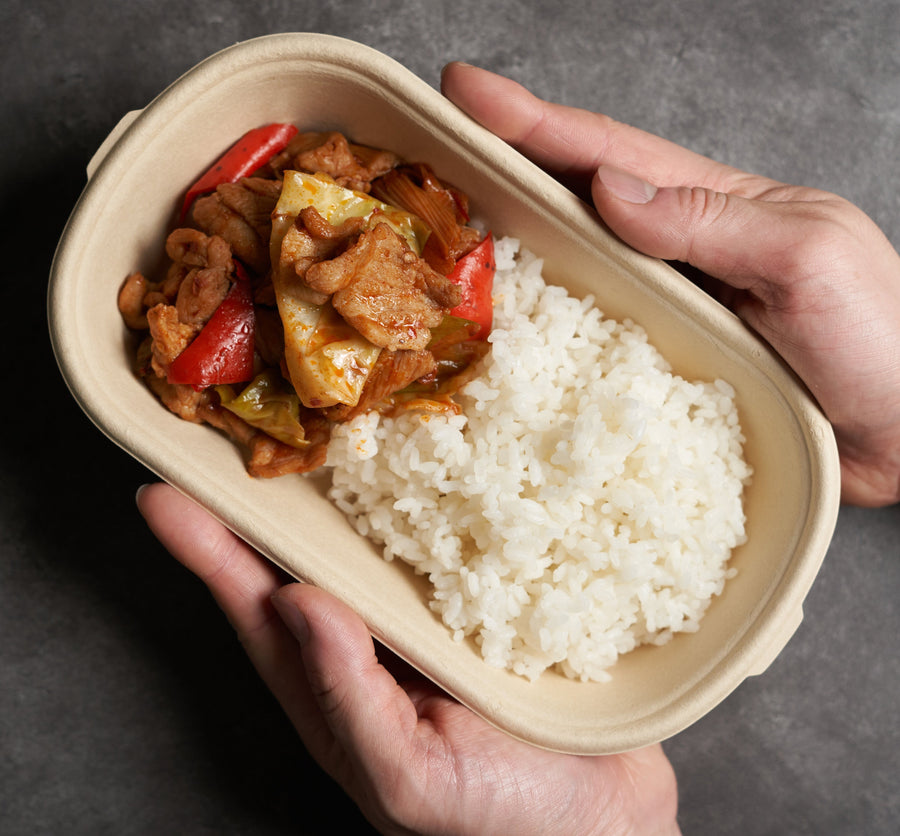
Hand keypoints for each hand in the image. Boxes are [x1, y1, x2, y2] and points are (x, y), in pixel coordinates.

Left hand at [137, 482, 679, 835]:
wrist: (605, 822)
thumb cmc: (505, 820)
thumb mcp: (412, 780)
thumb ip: (349, 700)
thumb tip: (296, 603)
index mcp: (338, 694)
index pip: (258, 614)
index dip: (210, 555)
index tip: (164, 499)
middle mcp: (371, 649)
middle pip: (298, 566)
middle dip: (254, 510)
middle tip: (220, 445)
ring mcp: (422, 625)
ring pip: (362, 548)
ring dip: (328, 496)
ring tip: (299, 440)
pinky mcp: (476, 605)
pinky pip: (432, 546)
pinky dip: (413, 505)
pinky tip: (409, 467)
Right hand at [441, 62, 899, 507]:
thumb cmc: (884, 341)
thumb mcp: (809, 261)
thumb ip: (715, 222)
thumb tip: (611, 189)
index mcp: (716, 207)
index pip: (610, 154)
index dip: (535, 122)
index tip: (466, 89)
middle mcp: (677, 253)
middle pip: (575, 199)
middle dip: (503, 165)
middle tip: (432, 143)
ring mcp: (665, 310)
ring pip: (571, 268)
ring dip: (508, 242)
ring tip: (443, 222)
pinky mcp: (659, 368)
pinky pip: (586, 340)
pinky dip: (540, 328)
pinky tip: (502, 329)